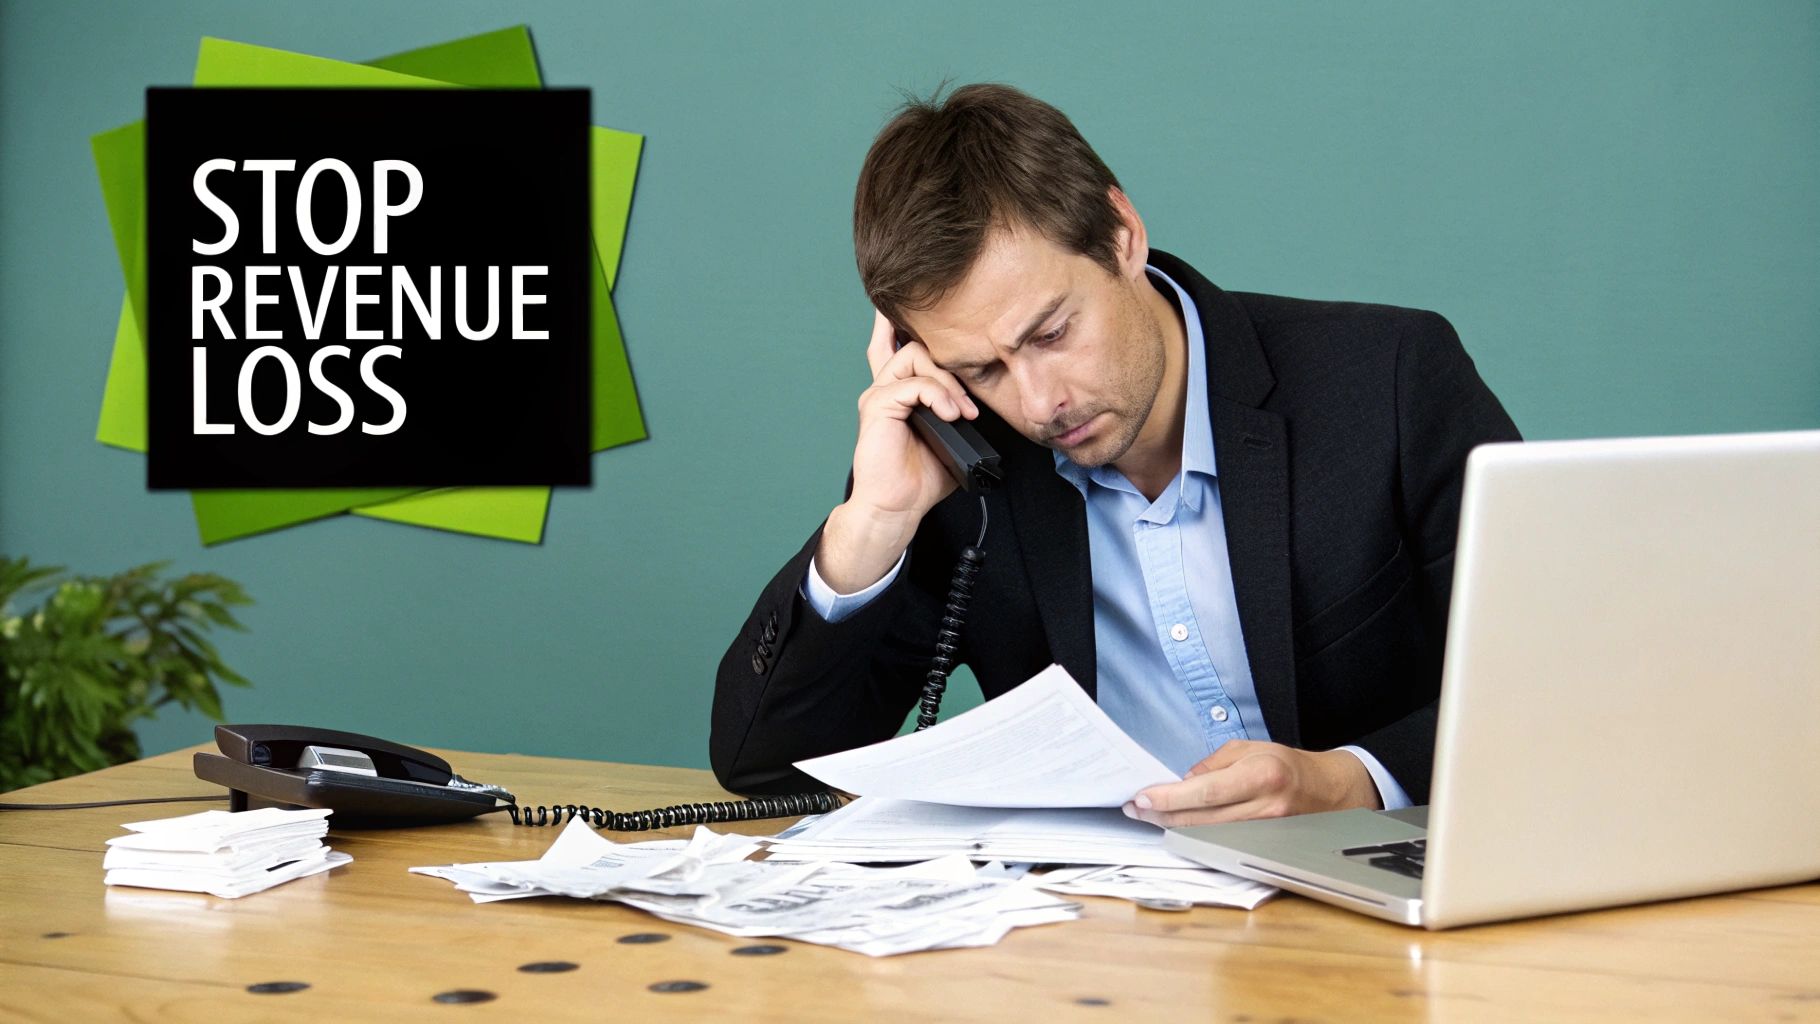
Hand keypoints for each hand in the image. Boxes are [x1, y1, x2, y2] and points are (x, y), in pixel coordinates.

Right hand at [815, 310, 979, 591]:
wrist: (897, 508)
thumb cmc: (920, 479)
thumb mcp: (950, 439)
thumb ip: (957, 412)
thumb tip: (981, 400)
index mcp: (898, 394)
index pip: (896, 345)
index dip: (904, 323)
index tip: (932, 309)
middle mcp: (884, 388)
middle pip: (910, 342)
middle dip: (945, 354)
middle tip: (966, 395)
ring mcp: (879, 395)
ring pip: (915, 357)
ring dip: (947, 382)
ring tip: (962, 412)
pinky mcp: (878, 406)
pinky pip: (913, 384)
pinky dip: (938, 395)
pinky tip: (951, 415)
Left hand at [1122, 740, 1380, 827]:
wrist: (1329, 791)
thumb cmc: (1287, 765)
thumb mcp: (1250, 748)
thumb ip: (1214, 765)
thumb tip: (1184, 783)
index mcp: (1261, 775)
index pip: (1206, 791)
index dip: (1170, 797)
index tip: (1143, 798)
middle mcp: (1265, 807)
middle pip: (1203, 819)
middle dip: (1163, 814)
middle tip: (1135, 808)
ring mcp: (1267, 832)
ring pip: (1209, 835)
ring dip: (1175, 826)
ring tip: (1149, 816)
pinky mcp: (1264, 846)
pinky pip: (1222, 842)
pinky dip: (1197, 835)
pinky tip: (1178, 826)